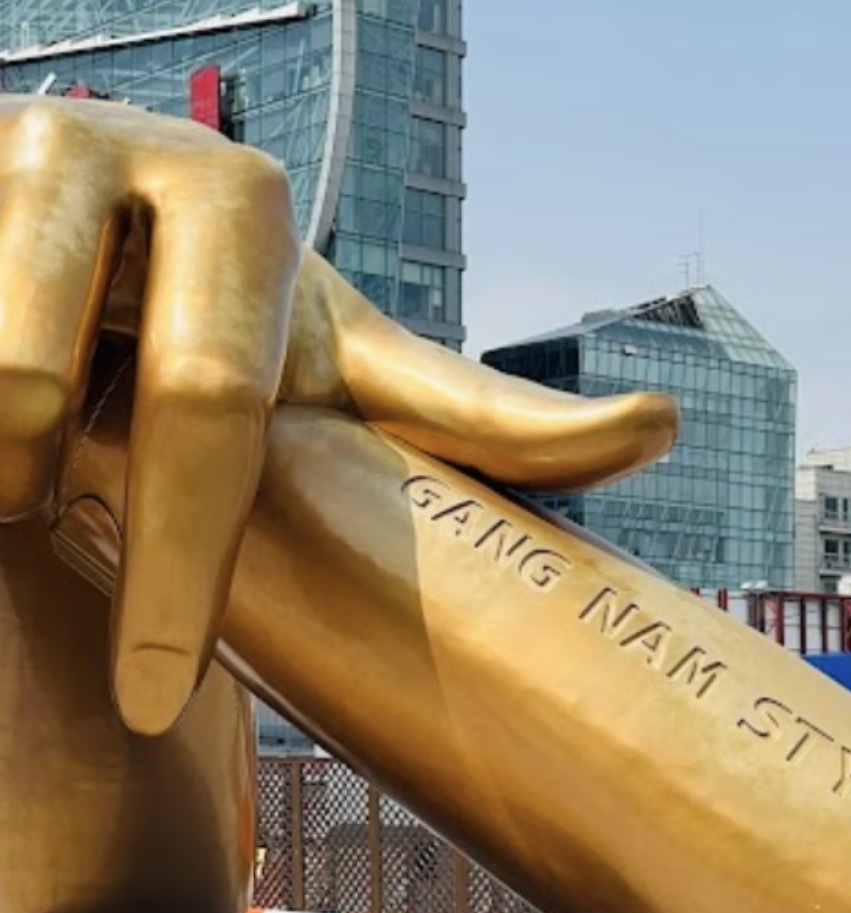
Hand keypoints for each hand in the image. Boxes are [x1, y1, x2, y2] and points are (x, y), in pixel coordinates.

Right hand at [0, 95, 676, 735]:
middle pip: (29, 387)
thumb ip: (498, 417)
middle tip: (81, 599)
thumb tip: (663, 427)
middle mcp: (106, 152)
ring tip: (35, 484)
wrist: (124, 245)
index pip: (206, 408)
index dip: (177, 565)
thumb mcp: (373, 371)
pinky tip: (12, 463)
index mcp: (238, 205)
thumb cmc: (262, 329)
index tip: (154, 698)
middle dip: (42, 503)